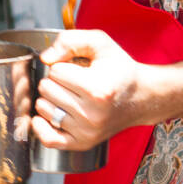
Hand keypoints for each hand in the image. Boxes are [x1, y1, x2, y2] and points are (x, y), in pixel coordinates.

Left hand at [32, 29, 149, 151]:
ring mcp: (87, 132)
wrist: (141, 97)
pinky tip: (48, 113)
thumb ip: (70, 40)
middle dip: (56, 81)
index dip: (63, 65)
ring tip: (69, 95)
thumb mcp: (100, 43)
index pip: (55, 71)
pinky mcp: (83, 143)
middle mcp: (92, 115)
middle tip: (73, 82)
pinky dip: (40, 126)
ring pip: (43, 109)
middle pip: (46, 90)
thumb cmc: (120, 69)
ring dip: (50, 99)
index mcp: (97, 89)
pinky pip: (48, 139)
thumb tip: (45, 58)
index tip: (77, 68)